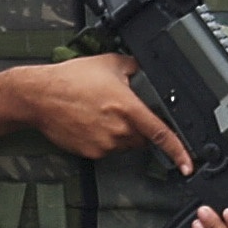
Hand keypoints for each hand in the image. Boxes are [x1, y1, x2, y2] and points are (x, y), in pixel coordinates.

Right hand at [5, 53, 194, 174]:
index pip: (161, 133)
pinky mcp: (90, 152)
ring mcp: (104, 144)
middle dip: (140, 127)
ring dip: (122, 133)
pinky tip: (90, 123)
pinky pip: (107, 149)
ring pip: (125, 145)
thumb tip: (148, 70)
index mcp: (127, 108)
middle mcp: (118, 129)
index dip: (178, 151)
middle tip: (122, 110)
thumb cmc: (70, 79)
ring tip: (101, 113)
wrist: (39, 96)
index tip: (188, 164)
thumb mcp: (109, 62)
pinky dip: (105, 139)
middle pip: (143, 138)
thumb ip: (135, 67)